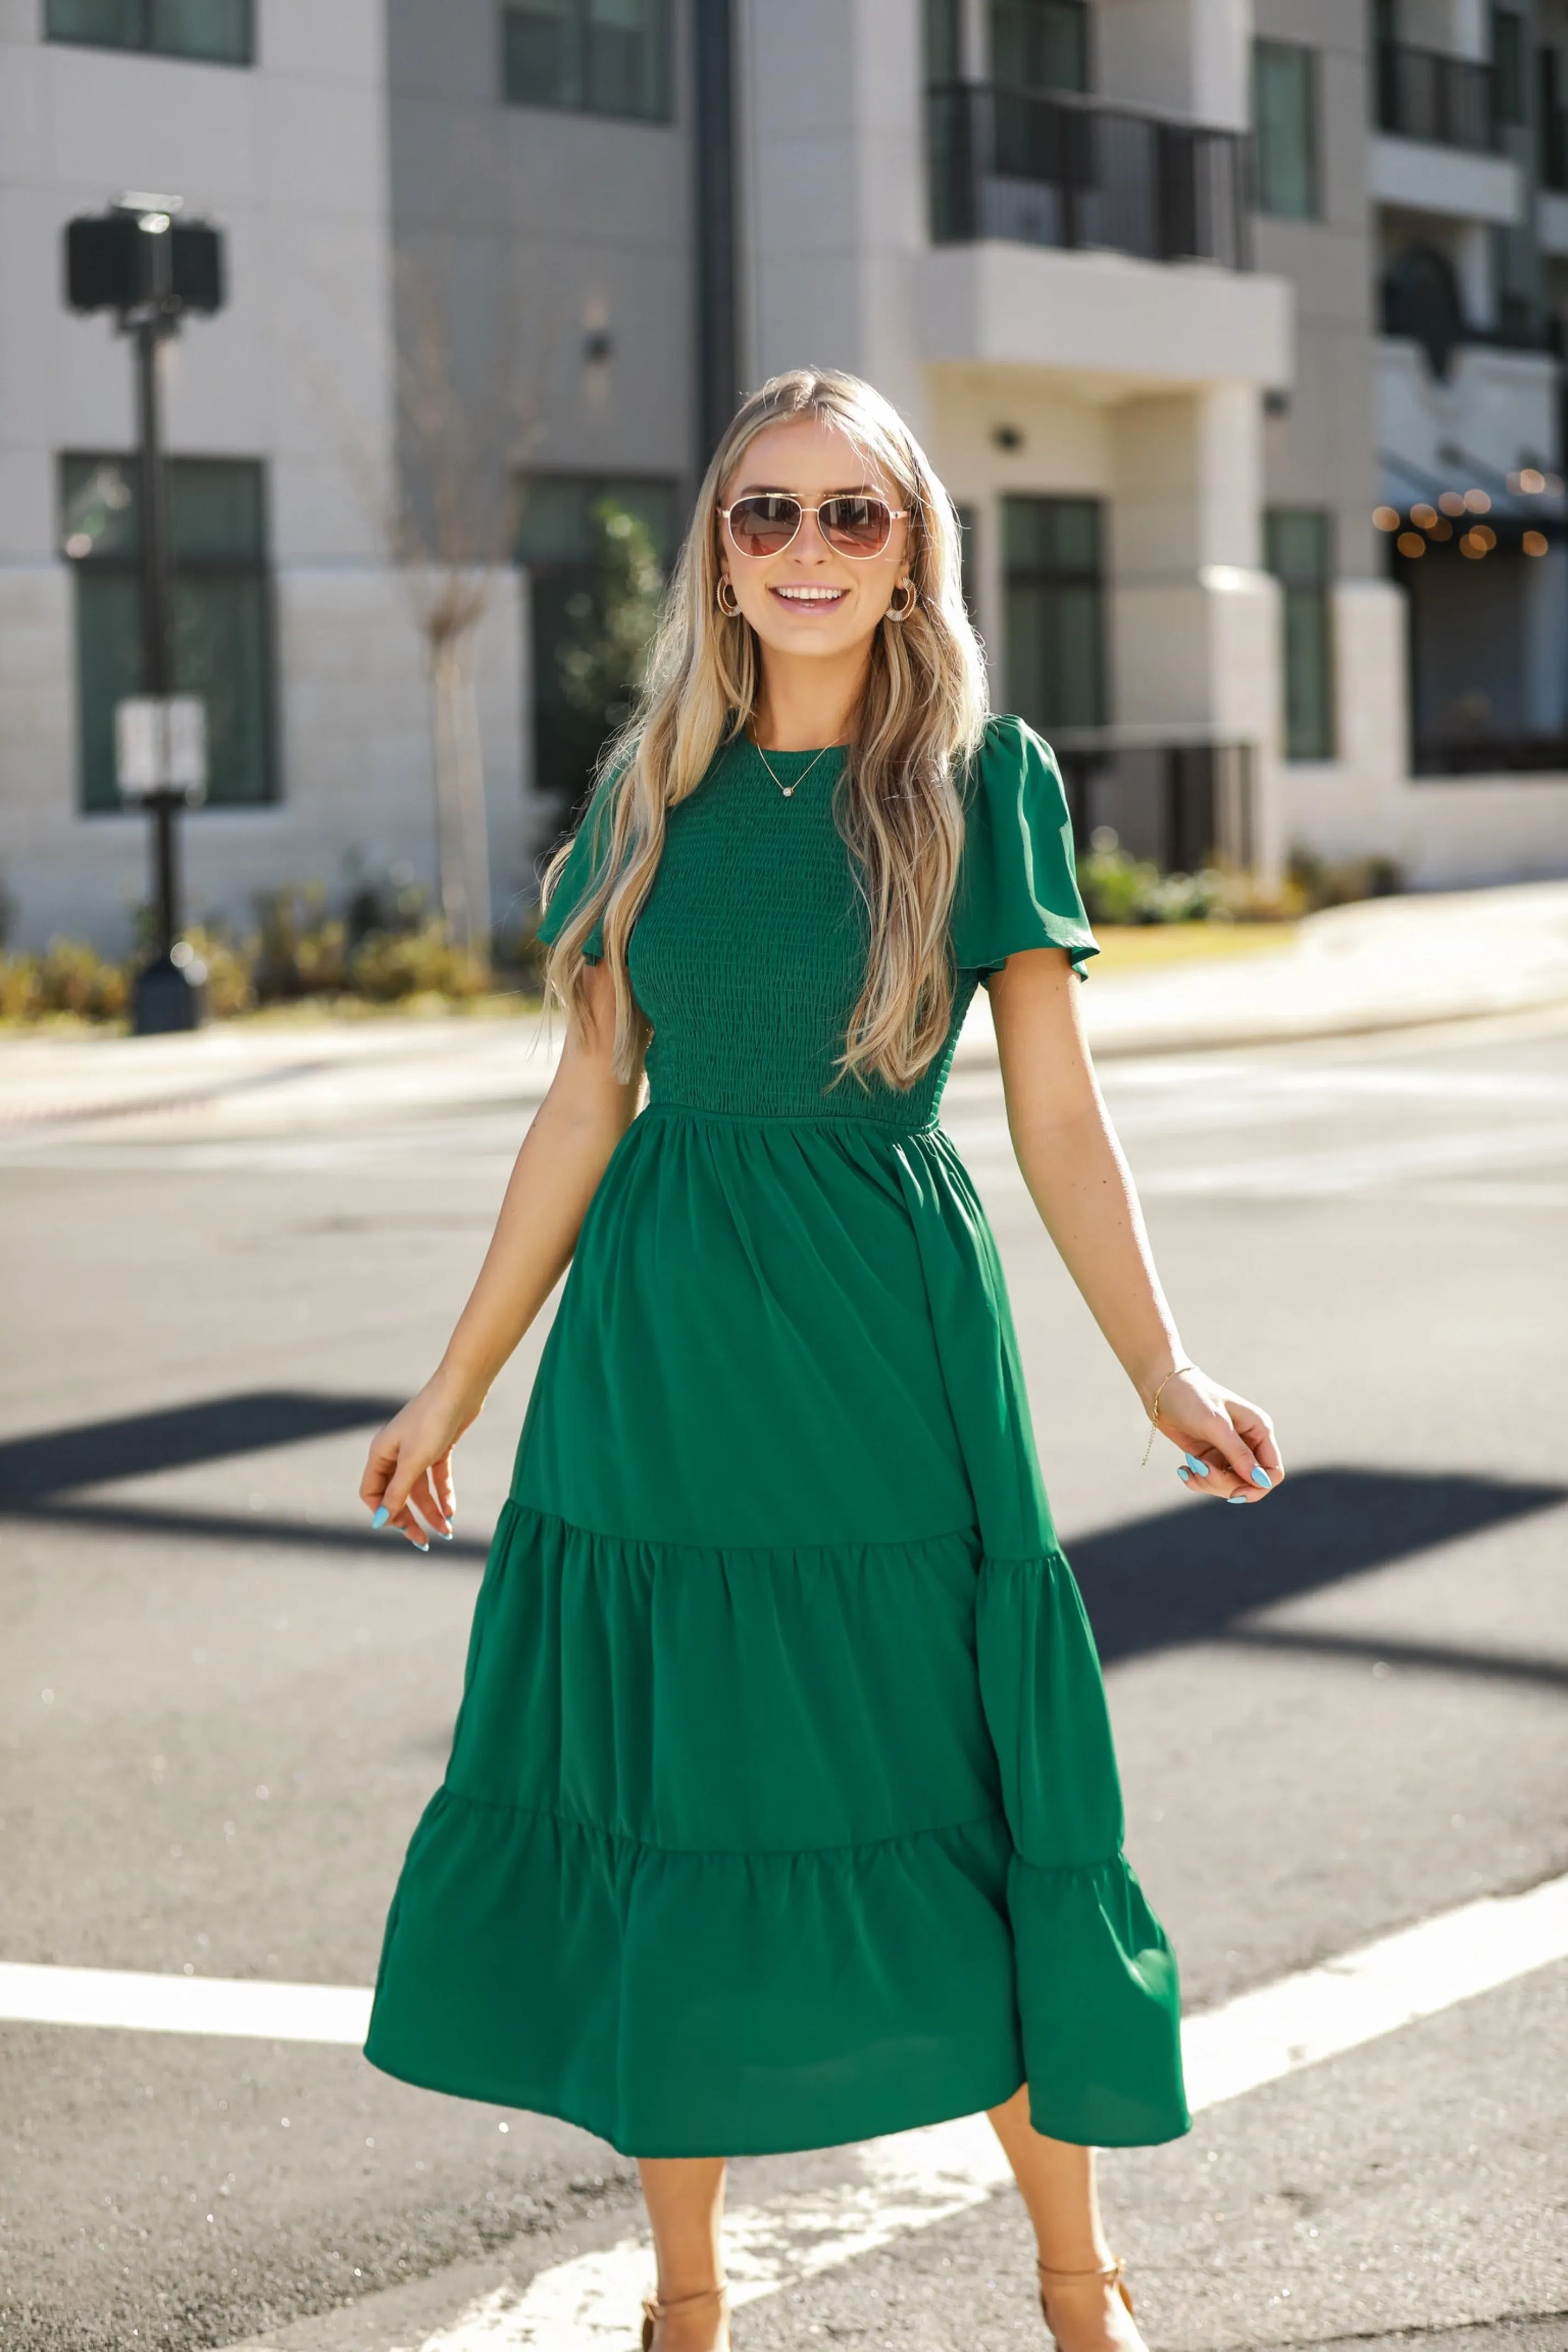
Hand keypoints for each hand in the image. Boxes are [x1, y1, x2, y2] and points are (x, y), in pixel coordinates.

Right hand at [358, 1374, 479, 1549]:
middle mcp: (395, 1453)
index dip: (384, 1512)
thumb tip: (381, 1519)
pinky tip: (451, 1510)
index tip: (402, 1527)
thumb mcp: (414, 1460)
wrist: (461, 1389)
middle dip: (409, 1518)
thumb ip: (398, 1491)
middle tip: (423, 1541)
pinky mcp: (437, 1447)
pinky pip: (436, 1477)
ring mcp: (416, 1450)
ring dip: (431, 1510)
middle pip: (396, 1494)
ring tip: (447, 1531)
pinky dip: (443, 1493)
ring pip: (419, 1489)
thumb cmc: (433, 1420)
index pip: (372, 1493)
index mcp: (380, 1453)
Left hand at [1148, 1365, 1282, 1502]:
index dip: (1258, 1487)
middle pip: (1250, 1483)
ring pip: (1230, 1485)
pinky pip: (1211, 1481)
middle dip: (1226, 1484)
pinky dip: (1198, 1480)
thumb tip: (1261, 1481)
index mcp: (1259, 1430)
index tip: (1235, 1493)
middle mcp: (1248, 1442)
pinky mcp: (1210, 1456)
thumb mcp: (1216, 1425)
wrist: (1160, 1388)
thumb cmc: (1191, 1398)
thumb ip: (1238, 1454)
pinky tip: (1184, 1470)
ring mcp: (1229, 1451)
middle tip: (1201, 1470)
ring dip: (1209, 1482)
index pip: (1273, 1472)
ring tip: (1190, 1467)